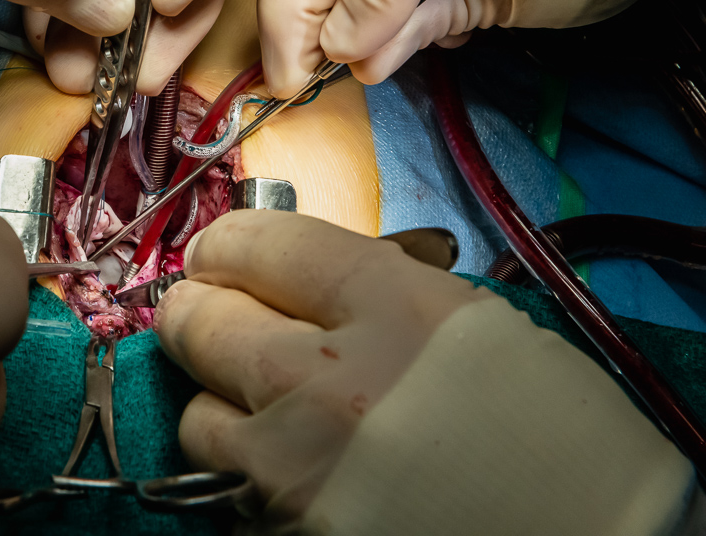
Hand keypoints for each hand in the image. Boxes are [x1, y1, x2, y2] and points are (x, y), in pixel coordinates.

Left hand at [155, 210, 693, 533]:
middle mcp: (330, 380)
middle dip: (201, 310)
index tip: (220, 253)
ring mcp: (295, 467)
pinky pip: (224, 482)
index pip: (259, 244)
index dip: (227, 245)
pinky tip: (289, 460)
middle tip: (212, 312)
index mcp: (394, 307)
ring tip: (265, 402)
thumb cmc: (556, 435)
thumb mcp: (472, 324)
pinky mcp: (279, 531)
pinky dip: (242, 465)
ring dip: (220, 398)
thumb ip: (372, 292)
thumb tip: (289, 277)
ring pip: (196, 411)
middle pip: (200, 319)